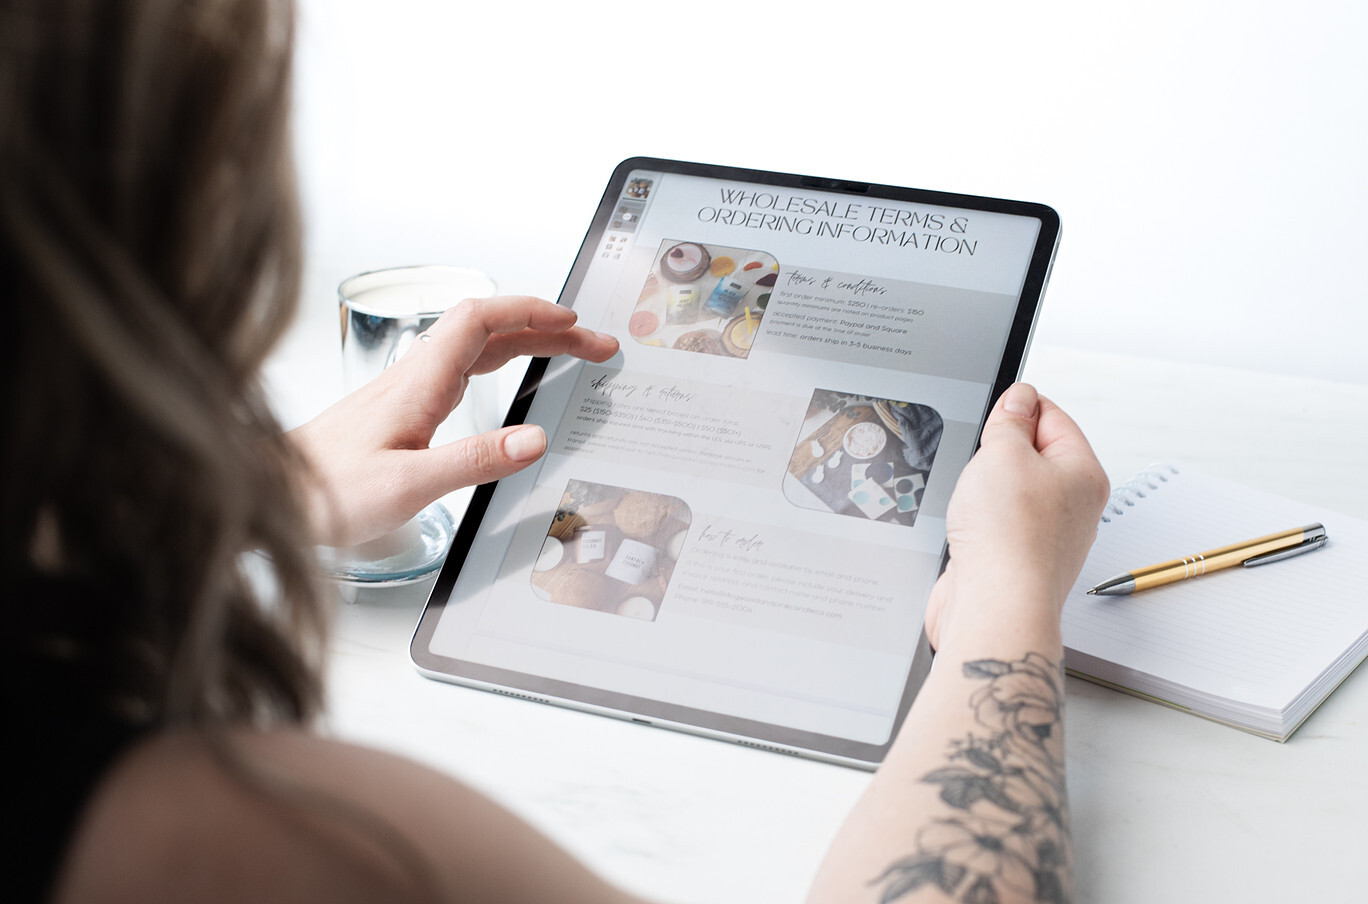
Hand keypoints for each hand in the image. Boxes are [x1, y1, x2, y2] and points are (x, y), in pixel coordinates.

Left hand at [289, 296, 618, 547]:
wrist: (269, 498)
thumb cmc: (324, 493)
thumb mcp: (408, 485)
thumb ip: (474, 461)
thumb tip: (535, 439)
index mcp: (418, 384)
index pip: (481, 320)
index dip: (531, 312)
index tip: (574, 324)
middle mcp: (412, 379)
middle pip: (486, 329)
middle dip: (544, 327)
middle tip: (592, 343)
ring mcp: (404, 392)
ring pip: (474, 348)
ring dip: (523, 342)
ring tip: (565, 353)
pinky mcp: (398, 412)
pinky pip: (459, 370)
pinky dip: (497, 363)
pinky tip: (505, 380)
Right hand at [923, 383, 1108, 650]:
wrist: (994, 607)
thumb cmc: (1009, 539)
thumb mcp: (1003, 453)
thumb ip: (1009, 421)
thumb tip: (1018, 399)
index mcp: (1084, 473)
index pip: (1054, 417)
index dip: (1019, 406)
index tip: (995, 406)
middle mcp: (1073, 507)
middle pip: (1032, 455)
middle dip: (997, 453)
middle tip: (981, 459)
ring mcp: (1046, 537)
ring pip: (1010, 492)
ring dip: (983, 490)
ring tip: (974, 500)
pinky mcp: (1017, 561)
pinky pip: (996, 525)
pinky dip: (977, 521)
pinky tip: (968, 528)